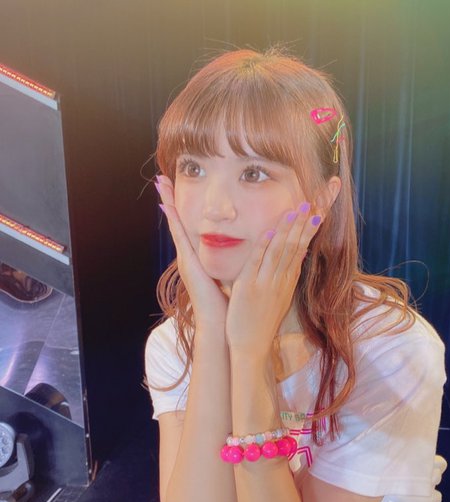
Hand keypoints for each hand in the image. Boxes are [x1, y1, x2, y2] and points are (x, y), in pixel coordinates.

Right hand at [155, 175, 227, 329]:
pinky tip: (167, 206)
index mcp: (198, 259)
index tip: (176, 187)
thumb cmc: (225, 303)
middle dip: (168, 200)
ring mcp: (185, 260)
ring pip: (176, 226)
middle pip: (177, 222)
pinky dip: (174, 222)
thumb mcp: (225, 275)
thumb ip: (227, 262)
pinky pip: (180, 238)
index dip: (181, 208)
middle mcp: (188, 257)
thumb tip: (237, 250)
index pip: (188, 227)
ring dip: (167, 203)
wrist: (220, 324)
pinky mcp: (188, 265)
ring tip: (160, 182)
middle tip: (161, 177)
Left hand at [225, 202, 321, 354]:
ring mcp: (266, 283)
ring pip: (280, 251)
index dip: (310, 227)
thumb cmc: (262, 322)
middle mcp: (281, 280)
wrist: (252, 347)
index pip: (302, 248)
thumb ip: (285, 276)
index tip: (317, 208)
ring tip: (297, 208)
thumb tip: (295, 256)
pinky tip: (269, 230)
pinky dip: (264, 246)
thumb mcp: (279, 297)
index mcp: (288, 281)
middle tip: (314, 201)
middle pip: (296, 245)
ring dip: (288, 228)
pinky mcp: (249, 288)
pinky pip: (258, 263)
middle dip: (305, 222)